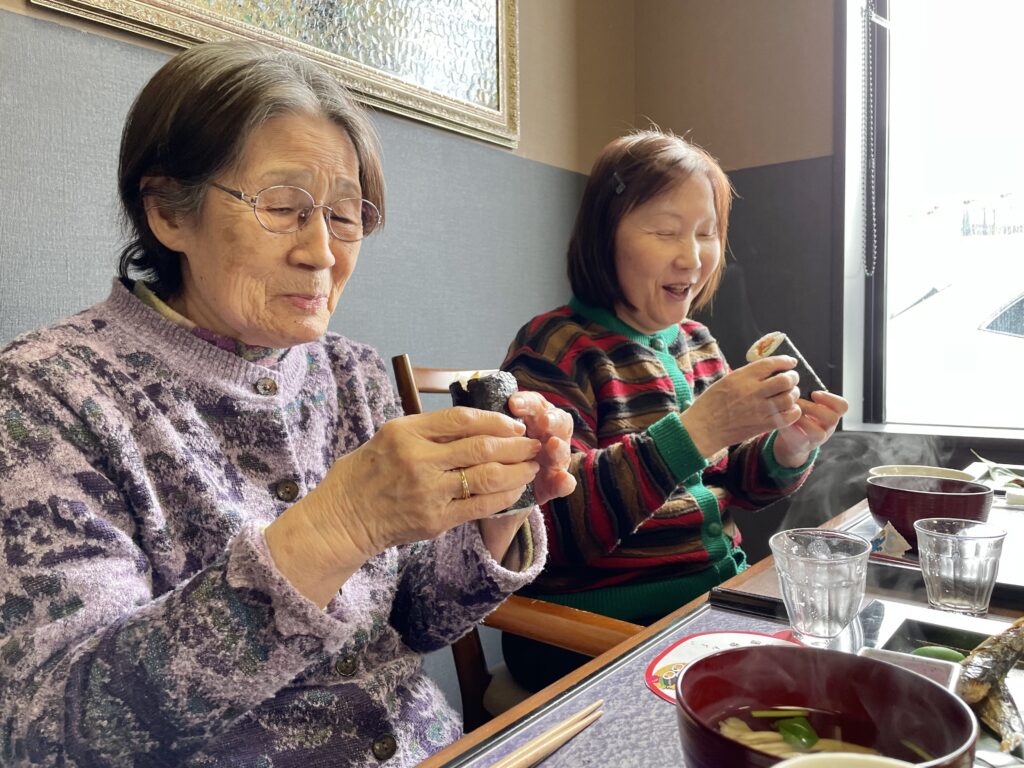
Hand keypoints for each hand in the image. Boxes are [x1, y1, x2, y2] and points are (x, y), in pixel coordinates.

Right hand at [265, 407, 541, 604]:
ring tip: (532, 466)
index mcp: (405, 432)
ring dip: (516, 470)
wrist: (343, 518)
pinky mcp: (435, 519)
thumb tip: (472, 422)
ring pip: (486, 476)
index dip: (496, 419)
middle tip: (534, 442)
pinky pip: (479, 505)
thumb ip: (427, 430)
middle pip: (480, 446)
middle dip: (515, 443)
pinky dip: (503, 496)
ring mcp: (427, 491)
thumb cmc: (365, 474)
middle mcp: (417, 459)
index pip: (462, 418)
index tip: (514, 421)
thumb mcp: (388, 437)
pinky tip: (515, 490)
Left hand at [476, 392, 576, 563]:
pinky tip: (563, 481)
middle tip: (542, 421)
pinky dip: (564, 482)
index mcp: (532, 416)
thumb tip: (462, 414)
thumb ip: (480, 426)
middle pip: (556, 422)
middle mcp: (547, 434)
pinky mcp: (554, 483)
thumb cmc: (484, 454)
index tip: (514, 403)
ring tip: (553, 445)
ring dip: (559, 448)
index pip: (534, 403)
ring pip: (561, 449)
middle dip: (549, 420)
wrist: (492, 491)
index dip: (527, 402)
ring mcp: (553, 458)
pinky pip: (563, 482)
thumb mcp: (480, 438)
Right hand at [678, 357, 801, 457]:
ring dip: (793, 394)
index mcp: (742, 377)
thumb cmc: (710, 404)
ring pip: (790, 398)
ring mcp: (759, 409)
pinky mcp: (762, 425)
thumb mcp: (725, 381)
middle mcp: (753, 391)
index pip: (771, 364)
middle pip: (786, 380)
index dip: (785, 361)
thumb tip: (766, 370)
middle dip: (793, 377)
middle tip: (791, 379)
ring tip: (789, 394)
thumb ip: (746, 376)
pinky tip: (789, 409)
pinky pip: (788, 417)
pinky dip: (793, 411)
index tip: (790, 363)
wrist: (703, 428)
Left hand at [772, 390, 848, 466]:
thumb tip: (793, 377)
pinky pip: (801, 440)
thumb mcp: (807, 405)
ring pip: (819, 432)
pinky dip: (791, 429)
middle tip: (797, 403)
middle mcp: (828, 427)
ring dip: (802, 420)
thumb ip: (806, 395)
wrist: (791, 440)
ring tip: (789, 412)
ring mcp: (817, 439)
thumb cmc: (798, 416)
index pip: (842, 406)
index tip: (814, 394)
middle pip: (833, 418)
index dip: (830, 398)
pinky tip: (783, 421)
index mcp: (831, 413)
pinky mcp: (803, 446)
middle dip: (813, 408)